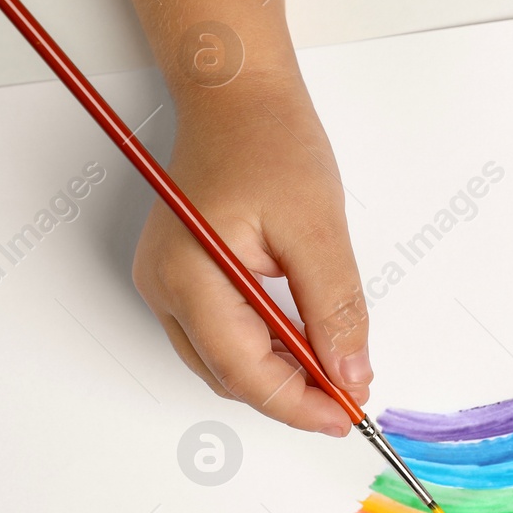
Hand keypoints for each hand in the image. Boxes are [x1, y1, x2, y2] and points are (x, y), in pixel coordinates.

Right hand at [134, 74, 369, 434]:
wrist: (236, 96)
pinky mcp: (178, 276)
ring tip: (332, 368)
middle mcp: (162, 287)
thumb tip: (350, 373)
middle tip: (350, 394)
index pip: (244, 371)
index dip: (299, 404)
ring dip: (276, 375)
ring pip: (222, 362)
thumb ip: (333, 307)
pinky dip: (261, 349)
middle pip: (228, 375)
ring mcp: (164, 283)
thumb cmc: (268, 141)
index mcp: (189, 274)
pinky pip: (218, 335)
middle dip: (291, 395)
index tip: (347, 415)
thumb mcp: (316, 226)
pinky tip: (301, 341)